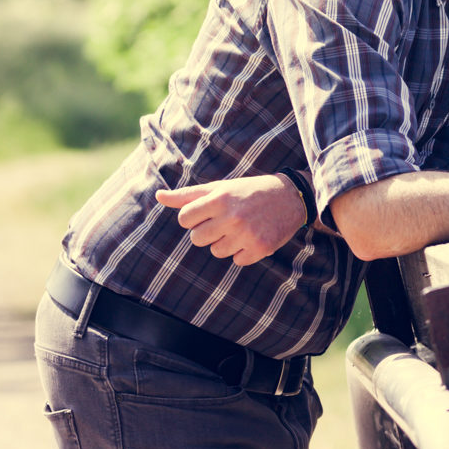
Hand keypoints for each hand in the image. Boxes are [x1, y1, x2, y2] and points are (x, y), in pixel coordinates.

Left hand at [155, 174, 306, 265]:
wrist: (291, 196)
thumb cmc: (248, 191)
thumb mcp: (219, 188)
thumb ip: (188, 195)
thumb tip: (158, 196)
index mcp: (219, 199)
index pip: (184, 219)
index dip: (195, 217)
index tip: (210, 212)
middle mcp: (232, 217)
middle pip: (197, 239)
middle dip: (208, 232)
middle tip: (227, 221)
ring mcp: (247, 234)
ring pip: (216, 252)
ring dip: (226, 243)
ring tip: (242, 228)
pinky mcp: (261, 248)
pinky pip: (238, 261)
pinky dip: (244, 252)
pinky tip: (254, 237)